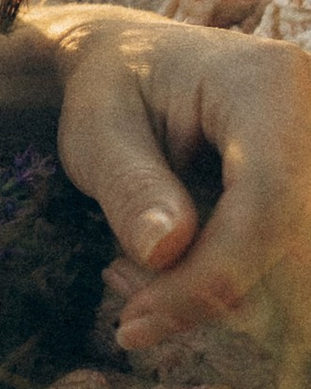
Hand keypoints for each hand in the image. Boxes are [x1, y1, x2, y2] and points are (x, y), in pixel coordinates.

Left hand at [32, 1, 310, 349]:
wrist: (141, 66)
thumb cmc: (114, 89)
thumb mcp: (98, 130)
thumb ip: (131, 187)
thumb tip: (166, 250)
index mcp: (269, 83)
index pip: (271, 200)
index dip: (214, 275)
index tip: (137, 321)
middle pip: (294, 245)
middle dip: (209, 294)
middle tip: (126, 303)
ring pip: (295, 271)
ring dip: (218, 299)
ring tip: (135, 276)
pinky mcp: (310, 195)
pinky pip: (287, 270)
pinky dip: (230, 290)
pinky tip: (169, 272)